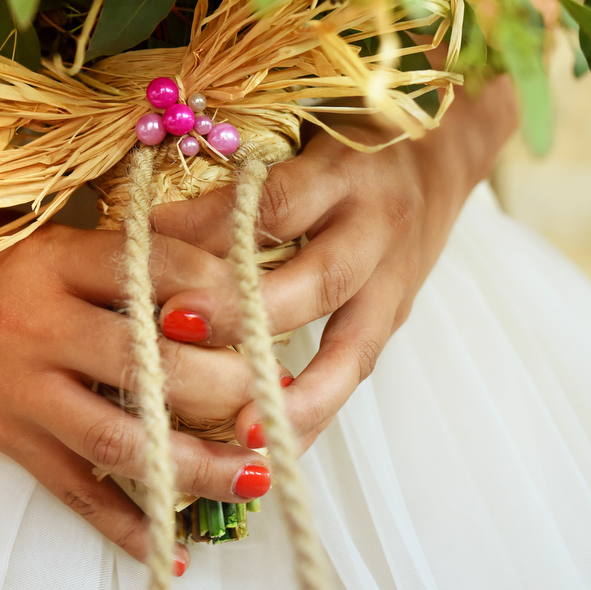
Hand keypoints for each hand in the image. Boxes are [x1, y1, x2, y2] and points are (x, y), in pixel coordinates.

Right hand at [0, 43, 292, 572]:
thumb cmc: (7, 266)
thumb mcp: (67, 242)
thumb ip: (141, 256)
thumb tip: (240, 273)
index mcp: (57, 259)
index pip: (153, 269)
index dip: (222, 295)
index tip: (272, 317)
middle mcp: (37, 323)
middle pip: (146, 365)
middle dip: (225, 390)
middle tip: (278, 403)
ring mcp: (22, 389)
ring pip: (119, 441)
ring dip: (194, 468)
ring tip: (252, 478)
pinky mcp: (12, 439)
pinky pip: (75, 491)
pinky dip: (124, 524)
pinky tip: (172, 544)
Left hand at [151, 76, 517, 453]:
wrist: (444, 149)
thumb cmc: (351, 140)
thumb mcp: (300, 138)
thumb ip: (239, 180)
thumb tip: (146, 228)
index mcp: (343, 173)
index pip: (275, 201)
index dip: (213, 224)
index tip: (146, 244)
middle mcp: (375, 229)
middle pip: (318, 279)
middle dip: (246, 314)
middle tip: (175, 329)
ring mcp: (392, 283)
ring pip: (351, 349)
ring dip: (293, 395)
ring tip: (241, 435)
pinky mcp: (394, 318)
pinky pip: (356, 375)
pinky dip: (317, 415)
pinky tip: (276, 451)